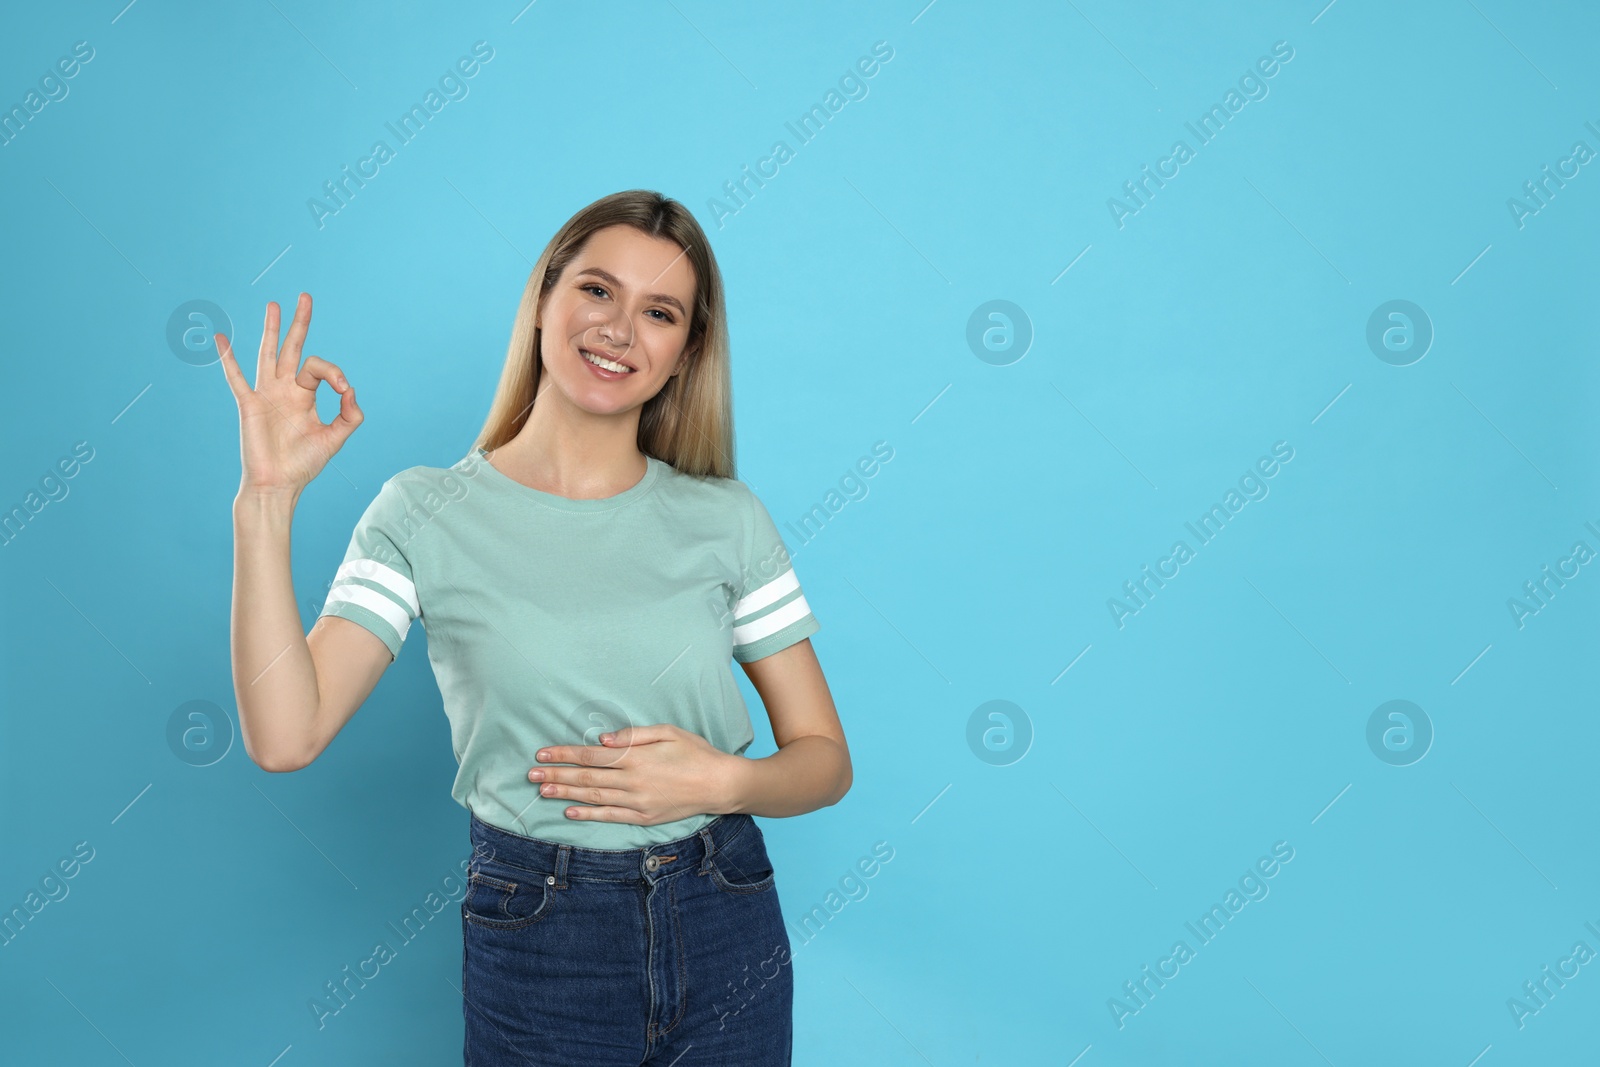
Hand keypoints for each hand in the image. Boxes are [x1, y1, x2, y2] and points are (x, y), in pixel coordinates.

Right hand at [218, 292, 362, 496]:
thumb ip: (350, 415)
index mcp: (305, 396)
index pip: (320, 369)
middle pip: (292, 348)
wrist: (278, 484)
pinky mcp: (249, 404)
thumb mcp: (335, 438)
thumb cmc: (304, 464)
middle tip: (305, 297)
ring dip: (271, 329)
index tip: (344, 390)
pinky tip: (221, 338)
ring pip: (267, 353)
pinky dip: (227, 359)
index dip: (334, 372)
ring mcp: (266, 394)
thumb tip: (350, 389)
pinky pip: (235, 378)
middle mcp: (285, 390)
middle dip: (300, 323)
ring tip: (273, 304)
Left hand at [528, 724, 737, 825]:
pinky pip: (610, 816)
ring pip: (594, 797)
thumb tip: (602, 738)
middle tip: (531, 774)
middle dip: (557, 775)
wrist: (720, 785)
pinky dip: (589, 815)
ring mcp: (637, 802)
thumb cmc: (696, 752)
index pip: (591, 755)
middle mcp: (633, 781)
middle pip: (587, 777)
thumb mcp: (668, 732)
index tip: (542, 753)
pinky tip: (570, 811)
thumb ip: (634, 735)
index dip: (564, 754)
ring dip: (566, 794)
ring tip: (542, 791)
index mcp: (637, 757)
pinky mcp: (644, 817)